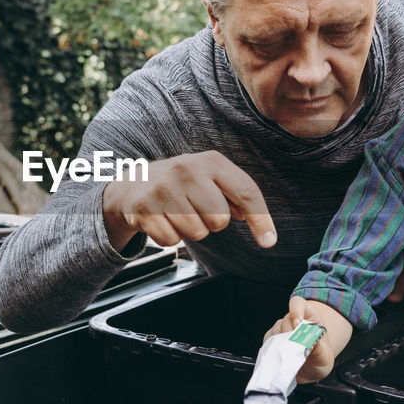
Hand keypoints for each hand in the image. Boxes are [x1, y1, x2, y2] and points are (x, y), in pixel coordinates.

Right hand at [102, 151, 277, 251]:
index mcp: (211, 161)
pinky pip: (172, 241)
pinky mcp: (145, 207)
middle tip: (196, 210)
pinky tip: (163, 220)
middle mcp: (187, 170)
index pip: (246, 191)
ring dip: (190, 230)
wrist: (134, 182)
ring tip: (178, 213)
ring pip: (197, 233)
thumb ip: (236, 196)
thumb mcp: (210, 178)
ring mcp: (164, 188)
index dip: (261, 219)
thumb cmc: (182, 183)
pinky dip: (170, 237)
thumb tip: (259, 226)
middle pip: (220, 220)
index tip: (269, 242)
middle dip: (211, 222)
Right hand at [264, 297, 351, 383]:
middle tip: (295, 348)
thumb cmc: (320, 358)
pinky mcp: (272, 341)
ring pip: (275, 331)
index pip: (298, 303)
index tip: (297, 325)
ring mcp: (281, 330)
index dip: (296, 310)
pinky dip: (273, 350)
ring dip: (282, 344)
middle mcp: (293, 321)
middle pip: (286, 320)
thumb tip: (313, 343)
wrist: (311, 370)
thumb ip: (320, 350)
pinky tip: (281, 358)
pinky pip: (268, 342)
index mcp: (309, 317)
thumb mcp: (325, 356)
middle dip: (289, 334)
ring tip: (290, 357)